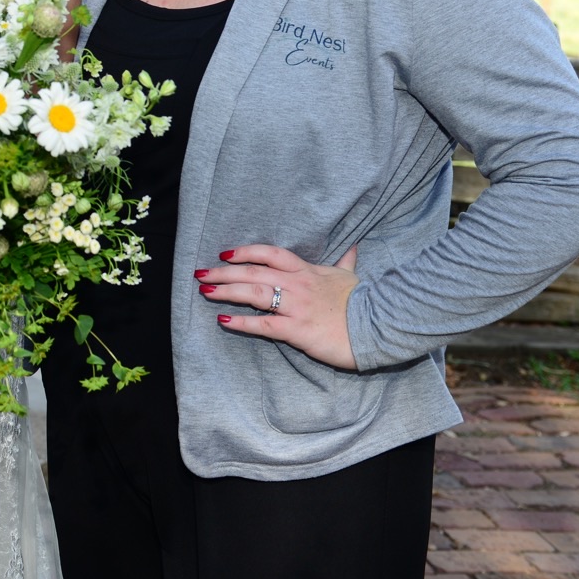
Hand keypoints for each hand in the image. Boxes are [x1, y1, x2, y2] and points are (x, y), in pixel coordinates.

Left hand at [194, 243, 358, 369]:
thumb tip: (353, 248)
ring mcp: (296, 306)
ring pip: (254, 294)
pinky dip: (242, 322)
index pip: (270, 254)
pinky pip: (263, 325)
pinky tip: (224, 320)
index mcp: (306, 271)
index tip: (224, 253)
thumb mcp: (350, 277)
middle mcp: (297, 285)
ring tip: (205, 291)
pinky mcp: (297, 330)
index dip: (245, 251)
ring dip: (227, 291)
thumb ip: (346, 262)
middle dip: (224, 272)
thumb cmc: (362, 302)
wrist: (379, 327)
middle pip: (253, 272)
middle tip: (200, 273)